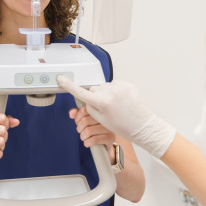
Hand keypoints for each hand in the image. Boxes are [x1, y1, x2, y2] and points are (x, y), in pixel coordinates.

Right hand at [57, 76, 175, 157]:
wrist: (143, 126)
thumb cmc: (124, 126)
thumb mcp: (102, 120)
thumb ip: (91, 106)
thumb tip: (88, 97)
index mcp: (102, 102)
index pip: (81, 92)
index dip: (69, 85)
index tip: (61, 79)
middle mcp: (110, 92)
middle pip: (93, 90)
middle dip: (95, 97)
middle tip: (105, 109)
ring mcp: (120, 86)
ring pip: (104, 88)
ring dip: (106, 94)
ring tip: (116, 106)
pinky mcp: (127, 84)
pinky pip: (114, 85)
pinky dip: (115, 91)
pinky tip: (121, 101)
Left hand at [69, 107, 115, 162]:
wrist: (106, 142)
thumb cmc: (95, 129)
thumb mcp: (86, 120)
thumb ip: (77, 114)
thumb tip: (71, 113)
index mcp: (99, 110)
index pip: (83, 110)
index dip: (77, 119)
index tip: (79, 123)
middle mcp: (105, 117)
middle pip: (85, 121)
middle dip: (79, 129)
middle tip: (81, 132)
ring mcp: (109, 127)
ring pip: (88, 131)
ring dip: (83, 137)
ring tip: (85, 138)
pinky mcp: (110, 137)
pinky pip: (94, 140)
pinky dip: (87, 143)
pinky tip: (88, 143)